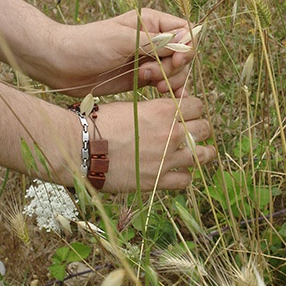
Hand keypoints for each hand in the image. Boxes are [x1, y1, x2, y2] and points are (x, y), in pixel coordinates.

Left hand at [24, 9, 196, 97]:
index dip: (186, 47)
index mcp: (151, 22)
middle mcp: (153, 40)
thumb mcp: (122, 40)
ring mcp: (148, 60)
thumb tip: (185, 44)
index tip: (174, 60)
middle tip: (149, 74)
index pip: (185, 31)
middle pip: (184, 54)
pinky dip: (170, 91)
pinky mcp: (142, 78)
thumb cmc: (87, 44)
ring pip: (177, 71)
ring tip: (149, 83)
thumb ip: (155, 43)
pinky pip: (165, 84)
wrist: (60, 64)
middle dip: (174, 67)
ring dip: (170, 80)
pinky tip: (165, 96)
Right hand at [93, 97, 215, 191]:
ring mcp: (167, 158)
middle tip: (195, 133)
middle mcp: (171, 132)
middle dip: (201, 129)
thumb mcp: (130, 106)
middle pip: (204, 128)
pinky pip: (186, 180)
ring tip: (201, 154)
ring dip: (203, 153)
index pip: (197, 105)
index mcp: (163, 109)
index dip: (194, 108)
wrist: (81, 147)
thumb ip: (152, 110)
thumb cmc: (98, 123)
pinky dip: (185, 177)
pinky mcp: (158, 180)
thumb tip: (162, 112)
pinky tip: (179, 173)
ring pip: (203, 155)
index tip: (190, 114)